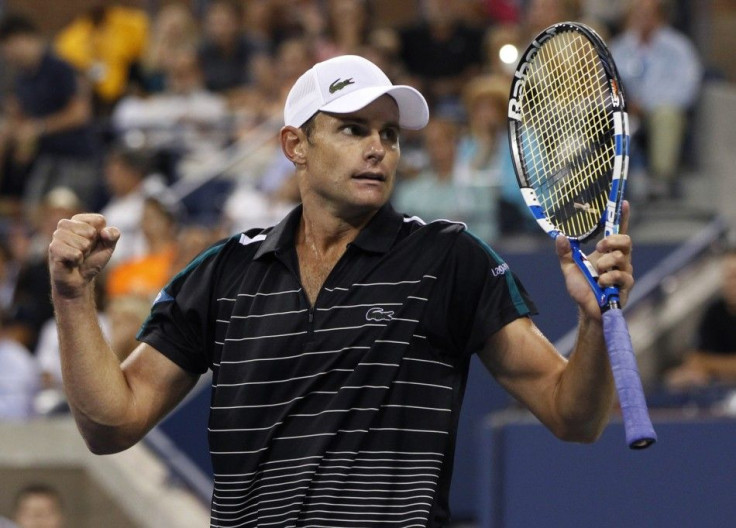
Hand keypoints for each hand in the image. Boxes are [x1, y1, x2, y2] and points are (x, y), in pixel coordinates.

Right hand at [49, 213, 119, 299]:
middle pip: (91, 232)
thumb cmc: (92, 260)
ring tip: (77, 257)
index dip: (102, 235)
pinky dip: (77, 261)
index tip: (94, 243)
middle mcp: (65, 224)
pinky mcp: (53, 248)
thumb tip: (105, 232)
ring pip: (83, 243)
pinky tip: (71, 262)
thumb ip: (113, 235)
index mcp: (79, 220)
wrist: (79, 279)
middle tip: (84, 252)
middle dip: (92, 246)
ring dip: (84, 254)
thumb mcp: (108, 247)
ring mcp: (57, 235)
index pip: (99, 220)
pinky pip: (75, 254)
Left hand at [556, 201, 634, 320]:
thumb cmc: (582, 289)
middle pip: (626, 240)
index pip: (617, 231)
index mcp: (607, 252)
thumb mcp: (569, 269)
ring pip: (623, 257)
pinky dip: (608, 278)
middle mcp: (619, 259)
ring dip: (607, 262)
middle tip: (601, 245)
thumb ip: (564, 253)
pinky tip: (601, 283)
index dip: (623, 217)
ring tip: (598, 271)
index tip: (625, 202)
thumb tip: (560, 236)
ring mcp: (624, 272)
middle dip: (613, 241)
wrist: (588, 310)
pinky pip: (622, 275)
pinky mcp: (626, 285)